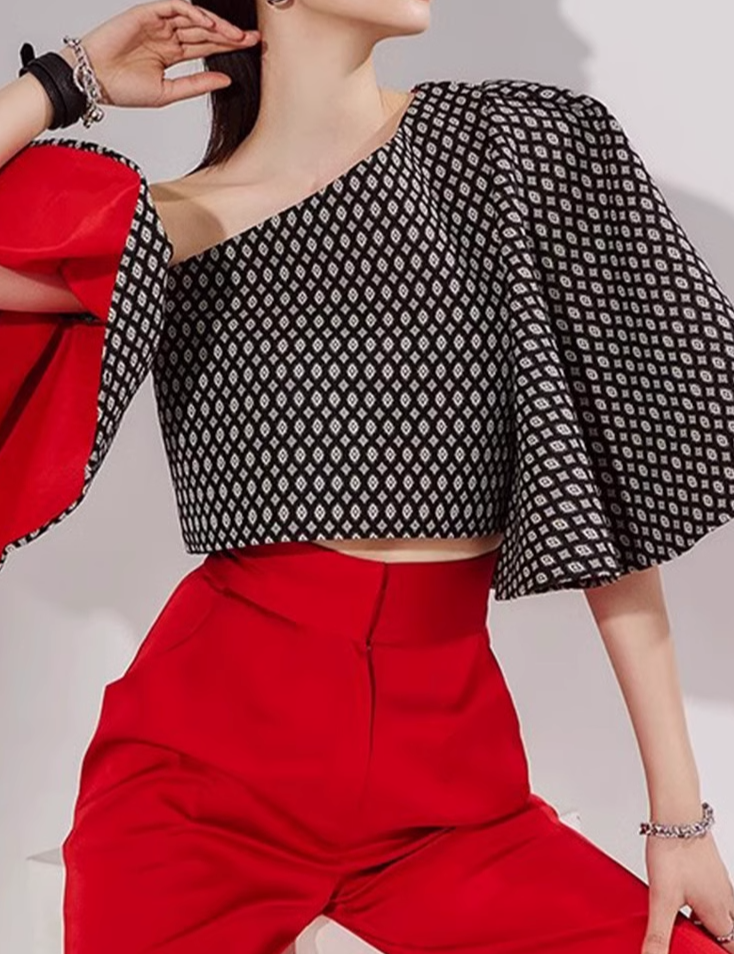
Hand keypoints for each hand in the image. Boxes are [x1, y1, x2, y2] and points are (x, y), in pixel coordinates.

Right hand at [57, 0, 260, 108]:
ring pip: (194, 18)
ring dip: (215, 25)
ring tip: (235, 36)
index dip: (228, 47)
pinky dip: (194, 14)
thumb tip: (226, 80)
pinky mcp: (147, 13)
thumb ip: (197, 84)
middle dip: (230, 35)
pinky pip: (175, 7)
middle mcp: (167, 36)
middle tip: (253, 39)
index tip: (251, 50)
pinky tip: (209, 24)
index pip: (206, 47)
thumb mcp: (169, 92)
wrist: (94, 81)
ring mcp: (158, 23)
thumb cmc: (123, 89)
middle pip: (205, 32)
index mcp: (171, 54)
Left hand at [642, 832, 733, 953]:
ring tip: (687, 924)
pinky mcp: (710, 867)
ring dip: (710, 922)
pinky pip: (714, 892)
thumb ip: (658, 934)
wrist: (677, 814)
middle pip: (730, 931)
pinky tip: (684, 897)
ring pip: (724, 911)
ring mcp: (719, 881)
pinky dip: (704, 902)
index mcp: (718, 913)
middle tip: (695, 940)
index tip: (704, 950)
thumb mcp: (661, 899)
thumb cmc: (673, 852)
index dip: (718, 952)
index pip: (730, 947)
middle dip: (717, 941)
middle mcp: (724, 898)